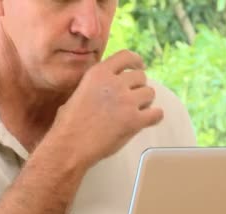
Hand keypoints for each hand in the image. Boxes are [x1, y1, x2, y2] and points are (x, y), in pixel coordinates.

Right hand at [48, 50, 163, 168]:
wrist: (70, 146)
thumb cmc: (68, 124)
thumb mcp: (78, 92)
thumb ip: (96, 84)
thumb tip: (106, 86)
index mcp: (99, 73)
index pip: (125, 56)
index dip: (136, 61)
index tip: (139, 66)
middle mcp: (114, 83)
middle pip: (140, 76)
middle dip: (138, 86)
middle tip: (133, 97)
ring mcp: (126, 101)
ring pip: (150, 93)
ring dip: (145, 101)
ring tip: (137, 110)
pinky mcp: (134, 121)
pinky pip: (157, 114)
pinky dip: (155, 117)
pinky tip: (149, 120)